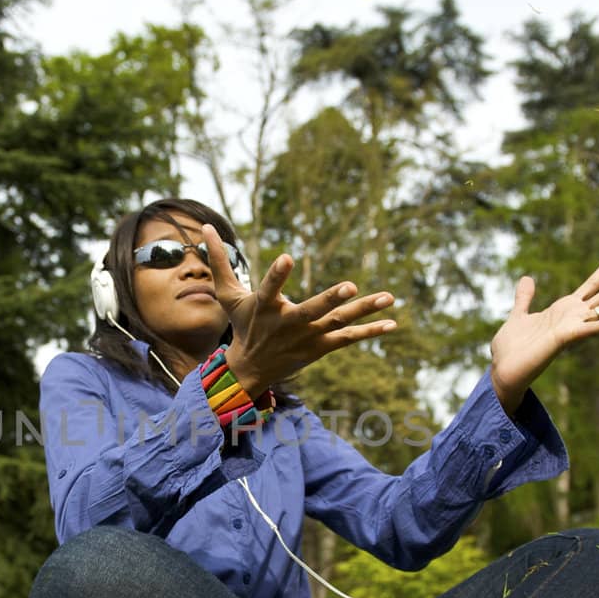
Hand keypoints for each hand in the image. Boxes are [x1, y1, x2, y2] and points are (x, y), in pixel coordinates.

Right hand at [199, 224, 397, 393]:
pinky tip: (392, 322)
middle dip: (330, 300)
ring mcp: (308, 337)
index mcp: (265, 307)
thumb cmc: (241, 325)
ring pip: (338, 322)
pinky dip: (370, 332)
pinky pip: (349, 339)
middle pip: (312, 311)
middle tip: (349, 286)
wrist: (252, 369)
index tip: (287, 257)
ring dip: (364, 311)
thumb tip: (205, 228)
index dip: (277, 274)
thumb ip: (220, 262)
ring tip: (389, 297)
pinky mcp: (321, 347)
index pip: (269, 288)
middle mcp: (288, 324)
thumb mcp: (227, 295)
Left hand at [490, 254, 598, 414]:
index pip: (592, 285)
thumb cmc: (511, 349)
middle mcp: (575, 317)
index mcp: (565, 310)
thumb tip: (527, 278)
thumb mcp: (518, 316)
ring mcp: (574, 327)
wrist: (503, 371)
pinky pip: (593, 328)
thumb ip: (525, 298)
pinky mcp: (567, 338)